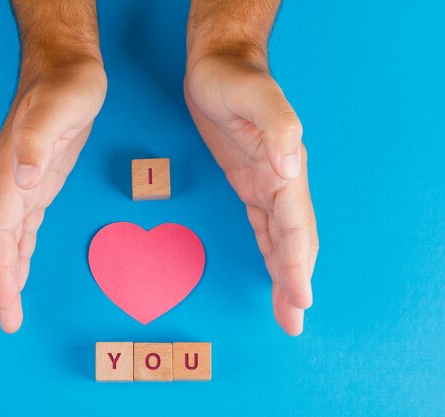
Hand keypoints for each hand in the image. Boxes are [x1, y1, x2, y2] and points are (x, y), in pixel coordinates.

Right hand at [0, 58, 106, 332]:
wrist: (65, 68)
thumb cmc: (65, 87)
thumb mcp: (60, 108)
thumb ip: (38, 141)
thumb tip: (24, 181)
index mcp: (10, 174)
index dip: (0, 272)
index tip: (7, 306)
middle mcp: (11, 184)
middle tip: (8, 321)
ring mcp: (22, 184)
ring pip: (6, 238)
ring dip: (7, 272)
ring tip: (11, 304)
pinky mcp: (38, 182)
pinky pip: (23, 226)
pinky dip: (20, 251)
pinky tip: (22, 266)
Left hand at [185, 54, 317, 335]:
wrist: (219, 65)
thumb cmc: (234, 79)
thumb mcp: (254, 96)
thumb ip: (277, 128)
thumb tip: (289, 168)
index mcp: (285, 168)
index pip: (296, 225)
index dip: (298, 263)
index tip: (300, 298)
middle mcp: (280, 181)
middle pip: (293, 241)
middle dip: (295, 281)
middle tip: (294, 322)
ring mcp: (264, 183)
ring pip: (280, 238)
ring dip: (285, 274)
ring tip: (287, 310)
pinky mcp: (247, 182)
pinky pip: (263, 224)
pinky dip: (269, 251)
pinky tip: (272, 269)